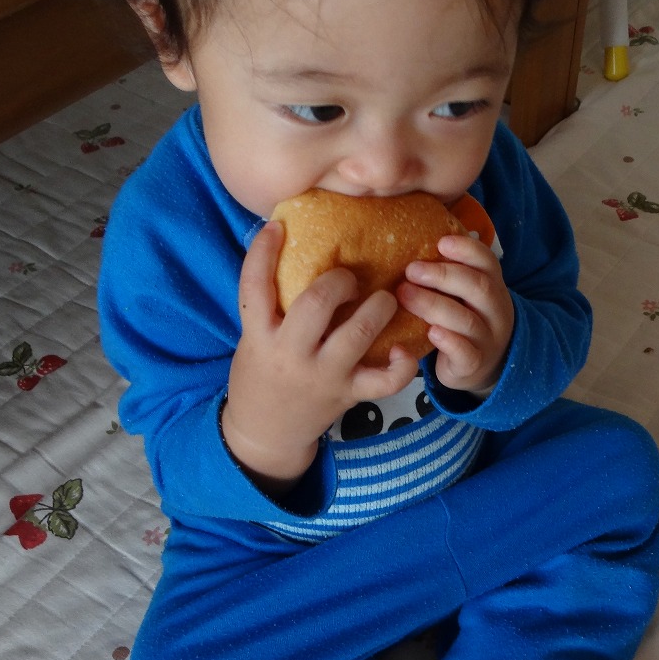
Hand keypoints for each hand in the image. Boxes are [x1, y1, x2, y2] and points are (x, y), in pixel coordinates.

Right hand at [223, 221, 418, 495]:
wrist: (266, 432)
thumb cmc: (262, 373)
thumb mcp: (254, 338)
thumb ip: (269, 304)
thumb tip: (285, 244)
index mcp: (260, 335)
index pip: (255, 286)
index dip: (263, 252)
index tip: (277, 228)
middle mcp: (290, 354)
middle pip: (316, 303)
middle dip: (339, 281)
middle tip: (350, 277)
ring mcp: (322, 375)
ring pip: (357, 335)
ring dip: (377, 308)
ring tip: (386, 298)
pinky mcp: (348, 394)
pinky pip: (384, 381)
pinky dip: (401, 366)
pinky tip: (404, 348)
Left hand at [398, 234, 514, 392]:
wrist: (482, 366)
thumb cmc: (462, 320)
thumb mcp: (463, 295)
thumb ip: (447, 274)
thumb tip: (407, 243)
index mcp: (493, 286)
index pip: (487, 262)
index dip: (466, 250)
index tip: (440, 243)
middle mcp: (495, 311)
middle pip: (478, 287)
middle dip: (443, 275)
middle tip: (411, 270)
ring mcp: (487, 339)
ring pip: (467, 321)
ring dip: (434, 305)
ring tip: (405, 295)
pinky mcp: (474, 364)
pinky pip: (465, 353)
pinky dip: (448, 341)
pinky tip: (430, 332)